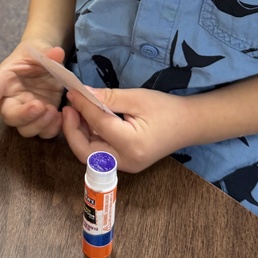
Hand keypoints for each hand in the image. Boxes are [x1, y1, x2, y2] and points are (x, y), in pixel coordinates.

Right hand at [0, 43, 67, 138]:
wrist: (45, 63)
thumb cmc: (33, 56)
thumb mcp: (38, 50)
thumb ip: (45, 52)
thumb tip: (57, 53)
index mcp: (4, 80)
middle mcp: (11, 100)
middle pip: (9, 117)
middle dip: (24, 116)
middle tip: (39, 105)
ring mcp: (27, 112)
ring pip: (25, 130)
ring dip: (40, 124)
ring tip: (53, 111)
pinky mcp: (41, 118)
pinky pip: (43, 133)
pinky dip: (52, 129)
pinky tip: (60, 116)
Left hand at [62, 86, 192, 171]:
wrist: (190, 124)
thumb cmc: (166, 108)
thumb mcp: (137, 98)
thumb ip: (107, 98)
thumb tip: (81, 93)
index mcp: (131, 144)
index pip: (97, 125)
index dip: (81, 107)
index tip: (71, 92)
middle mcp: (126, 161)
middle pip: (86, 152)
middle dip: (72, 130)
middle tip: (68, 108)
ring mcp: (126, 165)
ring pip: (91, 154)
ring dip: (80, 133)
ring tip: (76, 111)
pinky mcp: (125, 162)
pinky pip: (100, 153)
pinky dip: (91, 137)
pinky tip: (88, 119)